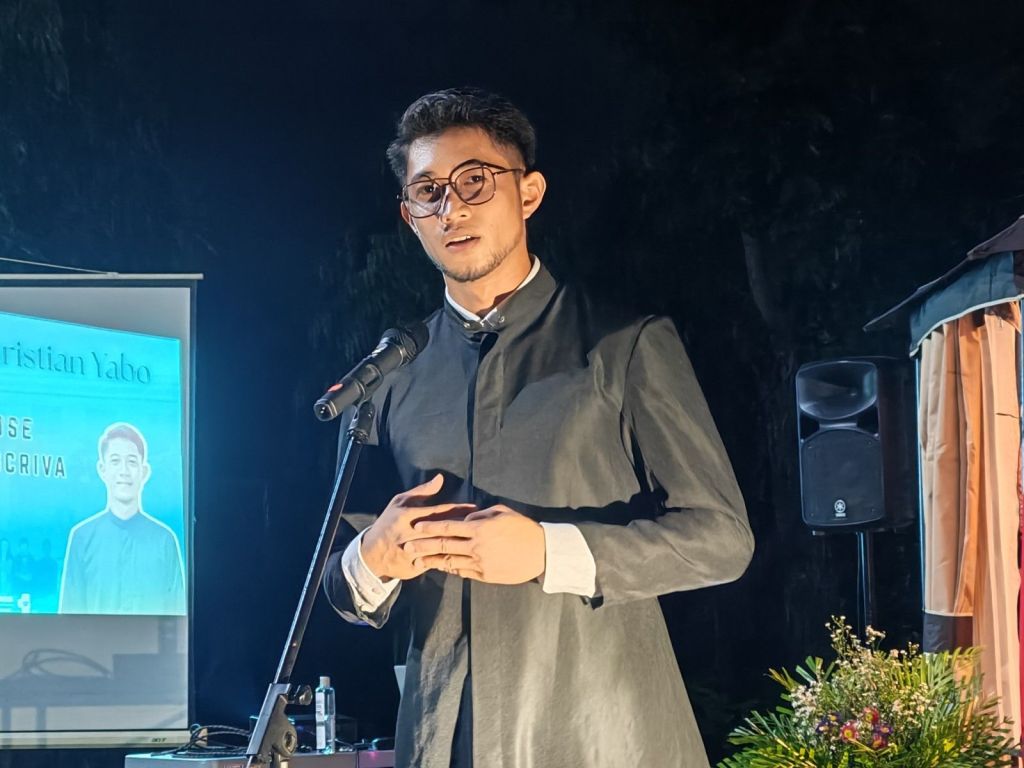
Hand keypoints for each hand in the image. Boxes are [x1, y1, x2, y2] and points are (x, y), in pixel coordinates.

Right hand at [361, 474, 474, 581]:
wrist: (371, 554)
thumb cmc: (389, 523)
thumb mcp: (400, 503)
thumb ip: (421, 492)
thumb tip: (440, 479)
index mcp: (406, 516)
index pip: (436, 511)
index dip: (456, 510)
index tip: (474, 508)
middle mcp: (408, 534)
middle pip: (440, 531)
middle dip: (461, 527)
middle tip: (481, 525)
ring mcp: (410, 552)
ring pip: (438, 549)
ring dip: (457, 544)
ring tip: (475, 540)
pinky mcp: (412, 568)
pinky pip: (434, 564)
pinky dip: (448, 560)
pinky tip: (463, 557)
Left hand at [402, 504, 545, 583]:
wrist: (541, 553)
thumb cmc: (522, 528)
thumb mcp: (502, 512)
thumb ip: (480, 515)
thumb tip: (466, 518)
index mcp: (480, 529)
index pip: (449, 526)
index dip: (431, 526)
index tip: (416, 527)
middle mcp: (476, 547)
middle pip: (444, 545)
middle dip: (423, 546)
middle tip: (407, 546)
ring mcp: (480, 563)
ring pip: (450, 561)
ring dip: (432, 560)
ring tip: (418, 560)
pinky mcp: (485, 575)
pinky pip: (462, 572)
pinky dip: (450, 568)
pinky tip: (440, 567)